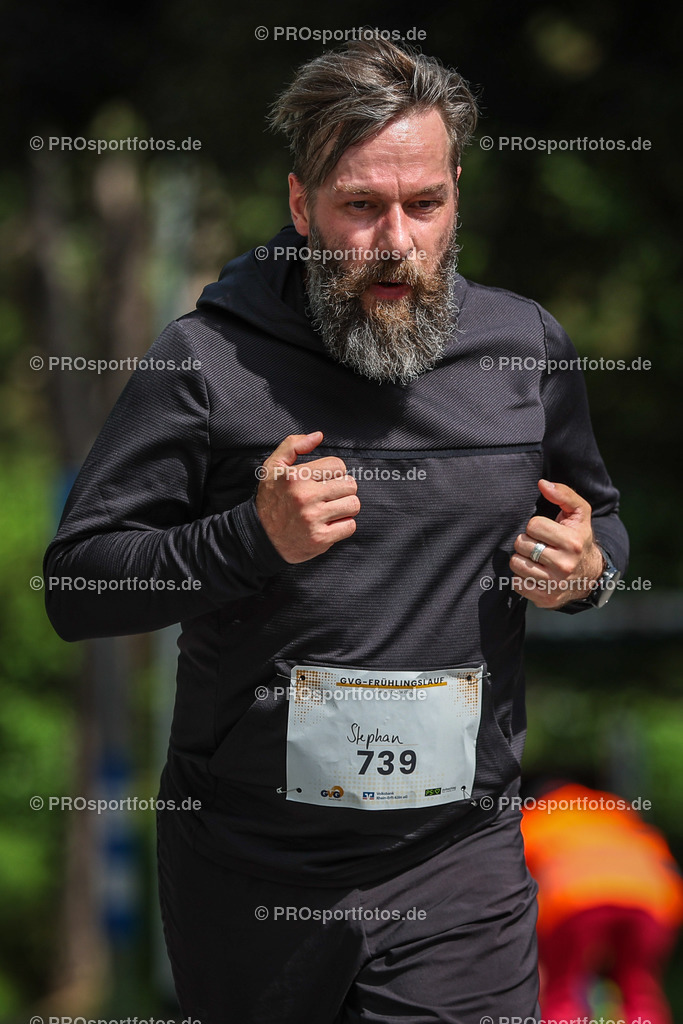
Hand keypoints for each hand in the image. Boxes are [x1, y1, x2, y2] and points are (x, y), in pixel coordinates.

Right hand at [255, 432, 360, 563]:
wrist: (260, 537)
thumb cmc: (270, 499)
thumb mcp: (273, 467)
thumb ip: (293, 445)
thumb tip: (319, 436)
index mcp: (296, 477)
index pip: (338, 465)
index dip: (334, 472)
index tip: (324, 480)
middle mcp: (305, 497)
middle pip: (350, 485)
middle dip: (342, 489)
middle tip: (329, 495)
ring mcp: (313, 519)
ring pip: (353, 505)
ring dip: (345, 507)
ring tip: (330, 509)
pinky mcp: (320, 539)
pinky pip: (350, 526)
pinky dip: (343, 525)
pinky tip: (329, 524)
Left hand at [509, 479, 604, 608]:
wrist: (590, 575)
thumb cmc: (579, 538)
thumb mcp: (579, 513)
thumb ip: (563, 494)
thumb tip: (542, 484)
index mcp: (572, 542)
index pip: (533, 526)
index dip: (536, 526)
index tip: (545, 532)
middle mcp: (565, 565)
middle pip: (521, 544)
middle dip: (527, 542)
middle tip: (540, 545)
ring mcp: (555, 584)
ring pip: (516, 564)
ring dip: (522, 559)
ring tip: (536, 558)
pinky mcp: (546, 599)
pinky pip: (517, 584)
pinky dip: (522, 578)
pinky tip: (536, 573)